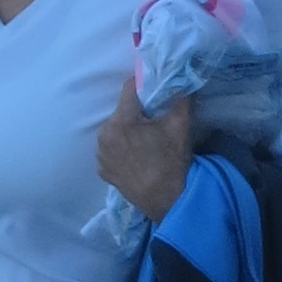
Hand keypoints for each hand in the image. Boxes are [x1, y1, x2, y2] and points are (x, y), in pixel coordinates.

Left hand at [95, 82, 194, 223]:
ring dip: (126, 130)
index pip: (129, 88)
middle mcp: (104, 135)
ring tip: (144, 142)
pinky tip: (135, 157)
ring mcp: (100, 154)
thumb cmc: (173, 162)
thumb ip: (180, 98)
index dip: (143, 84)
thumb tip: (180, 80)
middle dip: (135, 112)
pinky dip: (120, 148)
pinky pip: (110, 149)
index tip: (153, 88)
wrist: (168, 201)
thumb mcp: (180, 126)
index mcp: (122, 121)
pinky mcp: (102, 169)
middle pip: (120, 111)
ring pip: (114, 130)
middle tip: (153, 121)